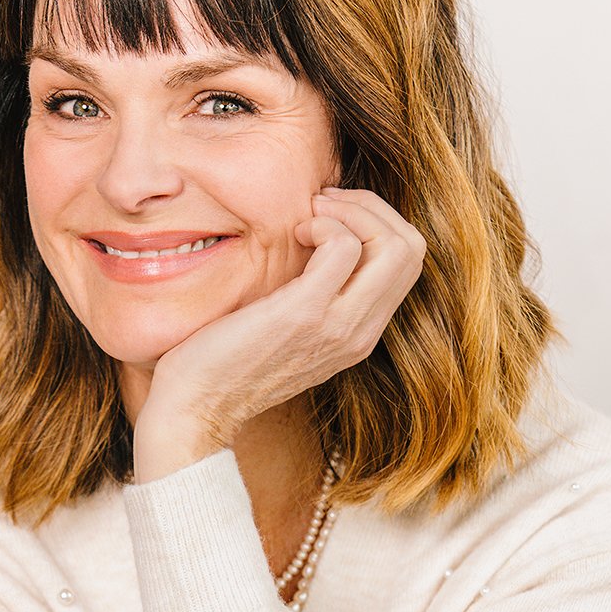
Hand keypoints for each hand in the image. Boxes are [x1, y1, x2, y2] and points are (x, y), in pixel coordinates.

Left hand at [136, 187, 425, 446]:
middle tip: (322, 206)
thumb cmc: (227, 361)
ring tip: (309, 218)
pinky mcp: (305, 313)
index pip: (409, 263)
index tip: (329, 216)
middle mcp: (360, 333)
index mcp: (360, 335)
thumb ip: (318, 296)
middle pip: (412, 249)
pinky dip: (324, 223)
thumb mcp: (288, 329)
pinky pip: (344, 246)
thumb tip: (320, 241)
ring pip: (393, 245)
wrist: (197, 405)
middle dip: (372, 208)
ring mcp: (338, 326)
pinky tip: (294, 234)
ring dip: (350, 211)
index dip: (378, 223)